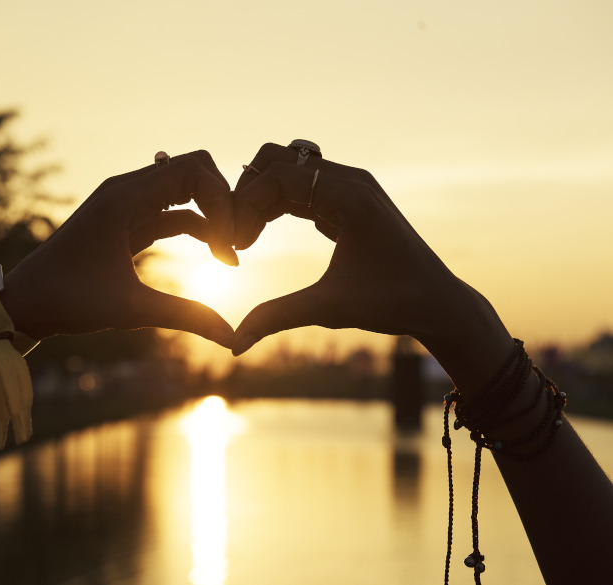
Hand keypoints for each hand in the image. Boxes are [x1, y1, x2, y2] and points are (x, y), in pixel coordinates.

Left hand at [0, 150, 236, 347]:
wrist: (24, 303)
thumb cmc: (67, 300)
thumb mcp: (130, 309)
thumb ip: (185, 316)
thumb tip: (232, 337)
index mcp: (124, 197)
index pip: (193, 169)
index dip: (222, 199)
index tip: (229, 243)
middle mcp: (126, 191)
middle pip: (193, 172)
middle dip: (222, 203)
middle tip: (236, 244)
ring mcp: (126, 205)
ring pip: (184, 192)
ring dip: (211, 217)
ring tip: (229, 256)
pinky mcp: (126, 222)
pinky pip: (172, 213)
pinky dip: (197, 227)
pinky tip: (215, 254)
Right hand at [231, 143, 480, 355]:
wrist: (438, 302)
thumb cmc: (393, 303)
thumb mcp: (330, 308)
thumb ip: (277, 318)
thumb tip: (234, 346)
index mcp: (351, 196)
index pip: (280, 176)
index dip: (246, 205)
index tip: (235, 245)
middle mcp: (351, 181)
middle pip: (279, 159)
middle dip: (248, 193)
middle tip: (234, 235)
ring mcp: (351, 187)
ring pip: (288, 169)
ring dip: (260, 197)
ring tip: (244, 237)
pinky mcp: (348, 201)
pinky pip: (301, 187)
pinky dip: (276, 204)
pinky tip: (260, 233)